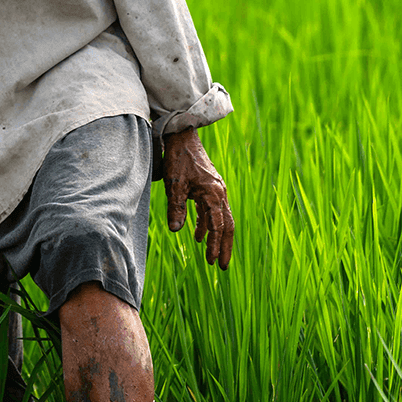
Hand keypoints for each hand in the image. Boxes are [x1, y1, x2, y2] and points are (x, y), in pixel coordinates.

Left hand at [162, 127, 233, 269]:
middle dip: (223, 246)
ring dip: (215, 237)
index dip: (215, 245)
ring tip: (210, 255)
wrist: (182, 135)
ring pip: (220, 219)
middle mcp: (219, 193)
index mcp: (214, 194)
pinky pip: (212, 210)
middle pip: (226, 225)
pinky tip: (197, 234)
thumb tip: (175, 230)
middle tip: (221, 266)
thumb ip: (176, 207)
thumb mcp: (174, 184)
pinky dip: (206, 224)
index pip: (218, 226)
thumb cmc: (178, 158)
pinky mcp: (209, 187)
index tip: (211, 261)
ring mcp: (215, 190)